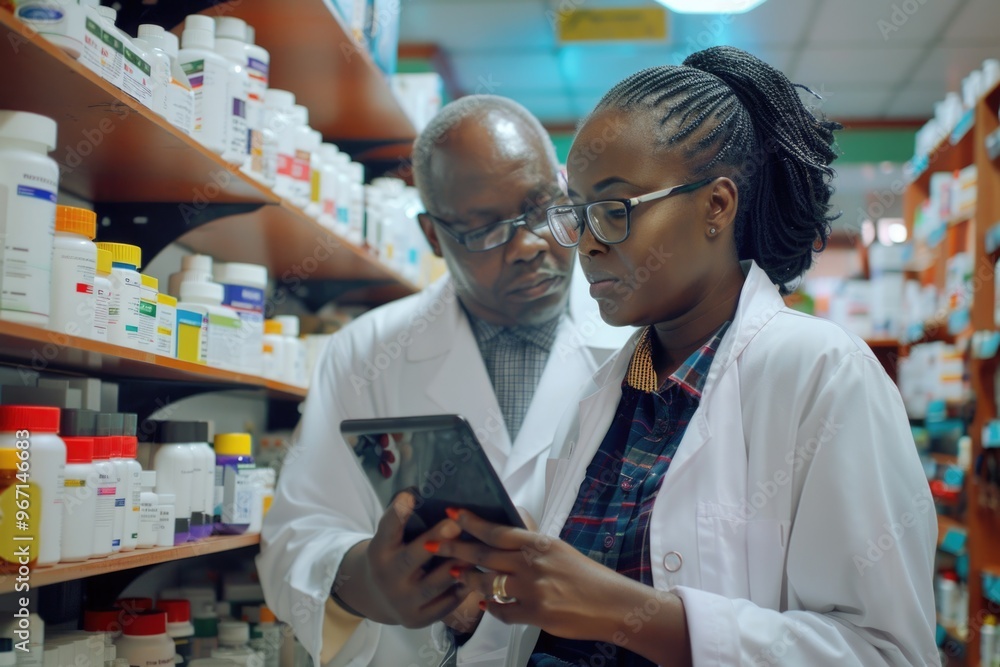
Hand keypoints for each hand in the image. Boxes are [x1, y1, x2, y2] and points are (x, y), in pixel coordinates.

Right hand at [335, 492, 465, 627]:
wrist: (377, 597)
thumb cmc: (393, 555)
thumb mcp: (390, 538)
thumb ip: (402, 520)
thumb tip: (421, 490)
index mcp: (379, 551)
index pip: (386, 529)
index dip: (397, 512)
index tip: (410, 494)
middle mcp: (387, 577)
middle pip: (413, 558)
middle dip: (436, 540)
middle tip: (457, 524)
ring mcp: (402, 601)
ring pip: (435, 583)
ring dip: (458, 565)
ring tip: (478, 550)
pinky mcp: (417, 619)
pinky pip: (445, 604)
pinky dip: (461, 589)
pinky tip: (476, 575)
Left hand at [437, 510, 692, 666]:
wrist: (612, 604)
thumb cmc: (588, 576)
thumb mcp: (559, 551)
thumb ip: (531, 546)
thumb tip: (505, 536)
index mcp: (539, 543)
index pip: (497, 530)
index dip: (471, 522)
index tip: (451, 513)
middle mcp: (533, 564)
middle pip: (484, 555)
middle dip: (456, 549)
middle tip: (435, 545)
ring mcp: (532, 590)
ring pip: (488, 584)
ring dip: (468, 579)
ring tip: (456, 574)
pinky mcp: (535, 615)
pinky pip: (502, 611)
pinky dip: (491, 608)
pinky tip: (485, 605)